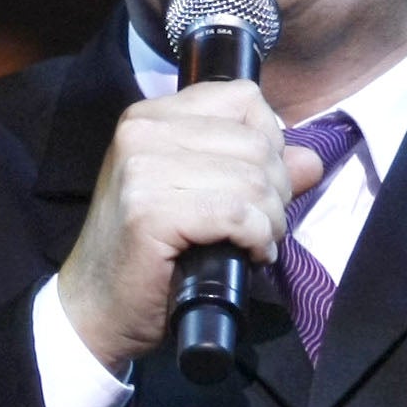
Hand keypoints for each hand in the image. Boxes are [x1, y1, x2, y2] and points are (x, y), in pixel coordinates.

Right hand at [53, 80, 328, 369]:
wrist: (95, 307)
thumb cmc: (148, 253)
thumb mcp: (200, 196)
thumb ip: (255, 171)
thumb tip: (312, 160)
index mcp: (150, 116)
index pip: (243, 98)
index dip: (269, 143)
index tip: (256, 185)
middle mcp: (142, 131)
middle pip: (255, 142)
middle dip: (275, 190)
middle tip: (260, 226)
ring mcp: (143, 170)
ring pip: (252, 180)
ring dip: (269, 221)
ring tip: (254, 243)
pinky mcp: (150, 211)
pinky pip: (237, 214)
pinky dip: (256, 239)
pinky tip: (247, 255)